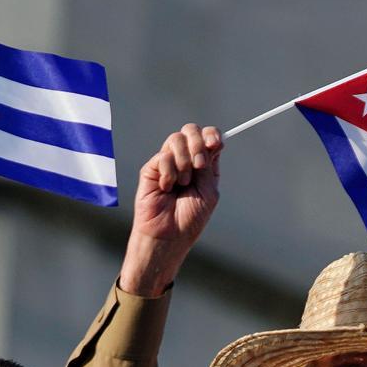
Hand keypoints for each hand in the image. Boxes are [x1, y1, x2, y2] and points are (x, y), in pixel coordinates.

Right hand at [119, 124, 222, 295]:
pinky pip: (163, 156)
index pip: (208, 136)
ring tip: (182, 184)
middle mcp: (185, 160)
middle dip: (198, 143)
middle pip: (191, 130)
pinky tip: (167, 189)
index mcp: (203, 164)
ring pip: (176, 139)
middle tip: (199, 165)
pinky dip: (169, 173)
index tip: (215, 144)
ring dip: (184, 161)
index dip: (212, 135)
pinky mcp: (151, 169)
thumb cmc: (190, 219)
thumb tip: (211, 140)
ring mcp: (167, 163)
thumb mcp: (208, 190)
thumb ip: (210, 164)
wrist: (168, 235)